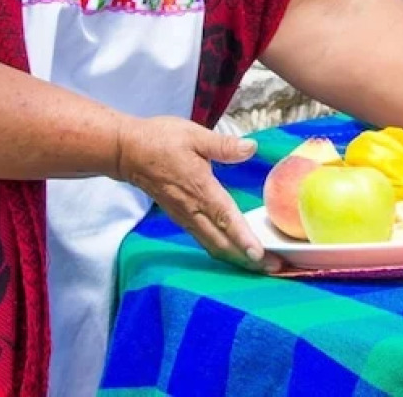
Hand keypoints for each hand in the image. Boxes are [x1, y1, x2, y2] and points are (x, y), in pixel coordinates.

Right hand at [116, 116, 279, 272]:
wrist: (127, 152)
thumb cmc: (160, 140)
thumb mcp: (193, 135)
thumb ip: (222, 146)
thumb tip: (250, 148)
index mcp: (200, 189)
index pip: (225, 218)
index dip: (242, 237)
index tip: (259, 254)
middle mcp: (192, 209)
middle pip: (222, 242)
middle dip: (248, 258)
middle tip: (275, 267)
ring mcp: (185, 216)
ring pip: (213, 245)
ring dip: (237, 258)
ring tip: (261, 265)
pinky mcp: (182, 217)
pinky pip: (205, 240)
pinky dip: (224, 250)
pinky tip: (237, 252)